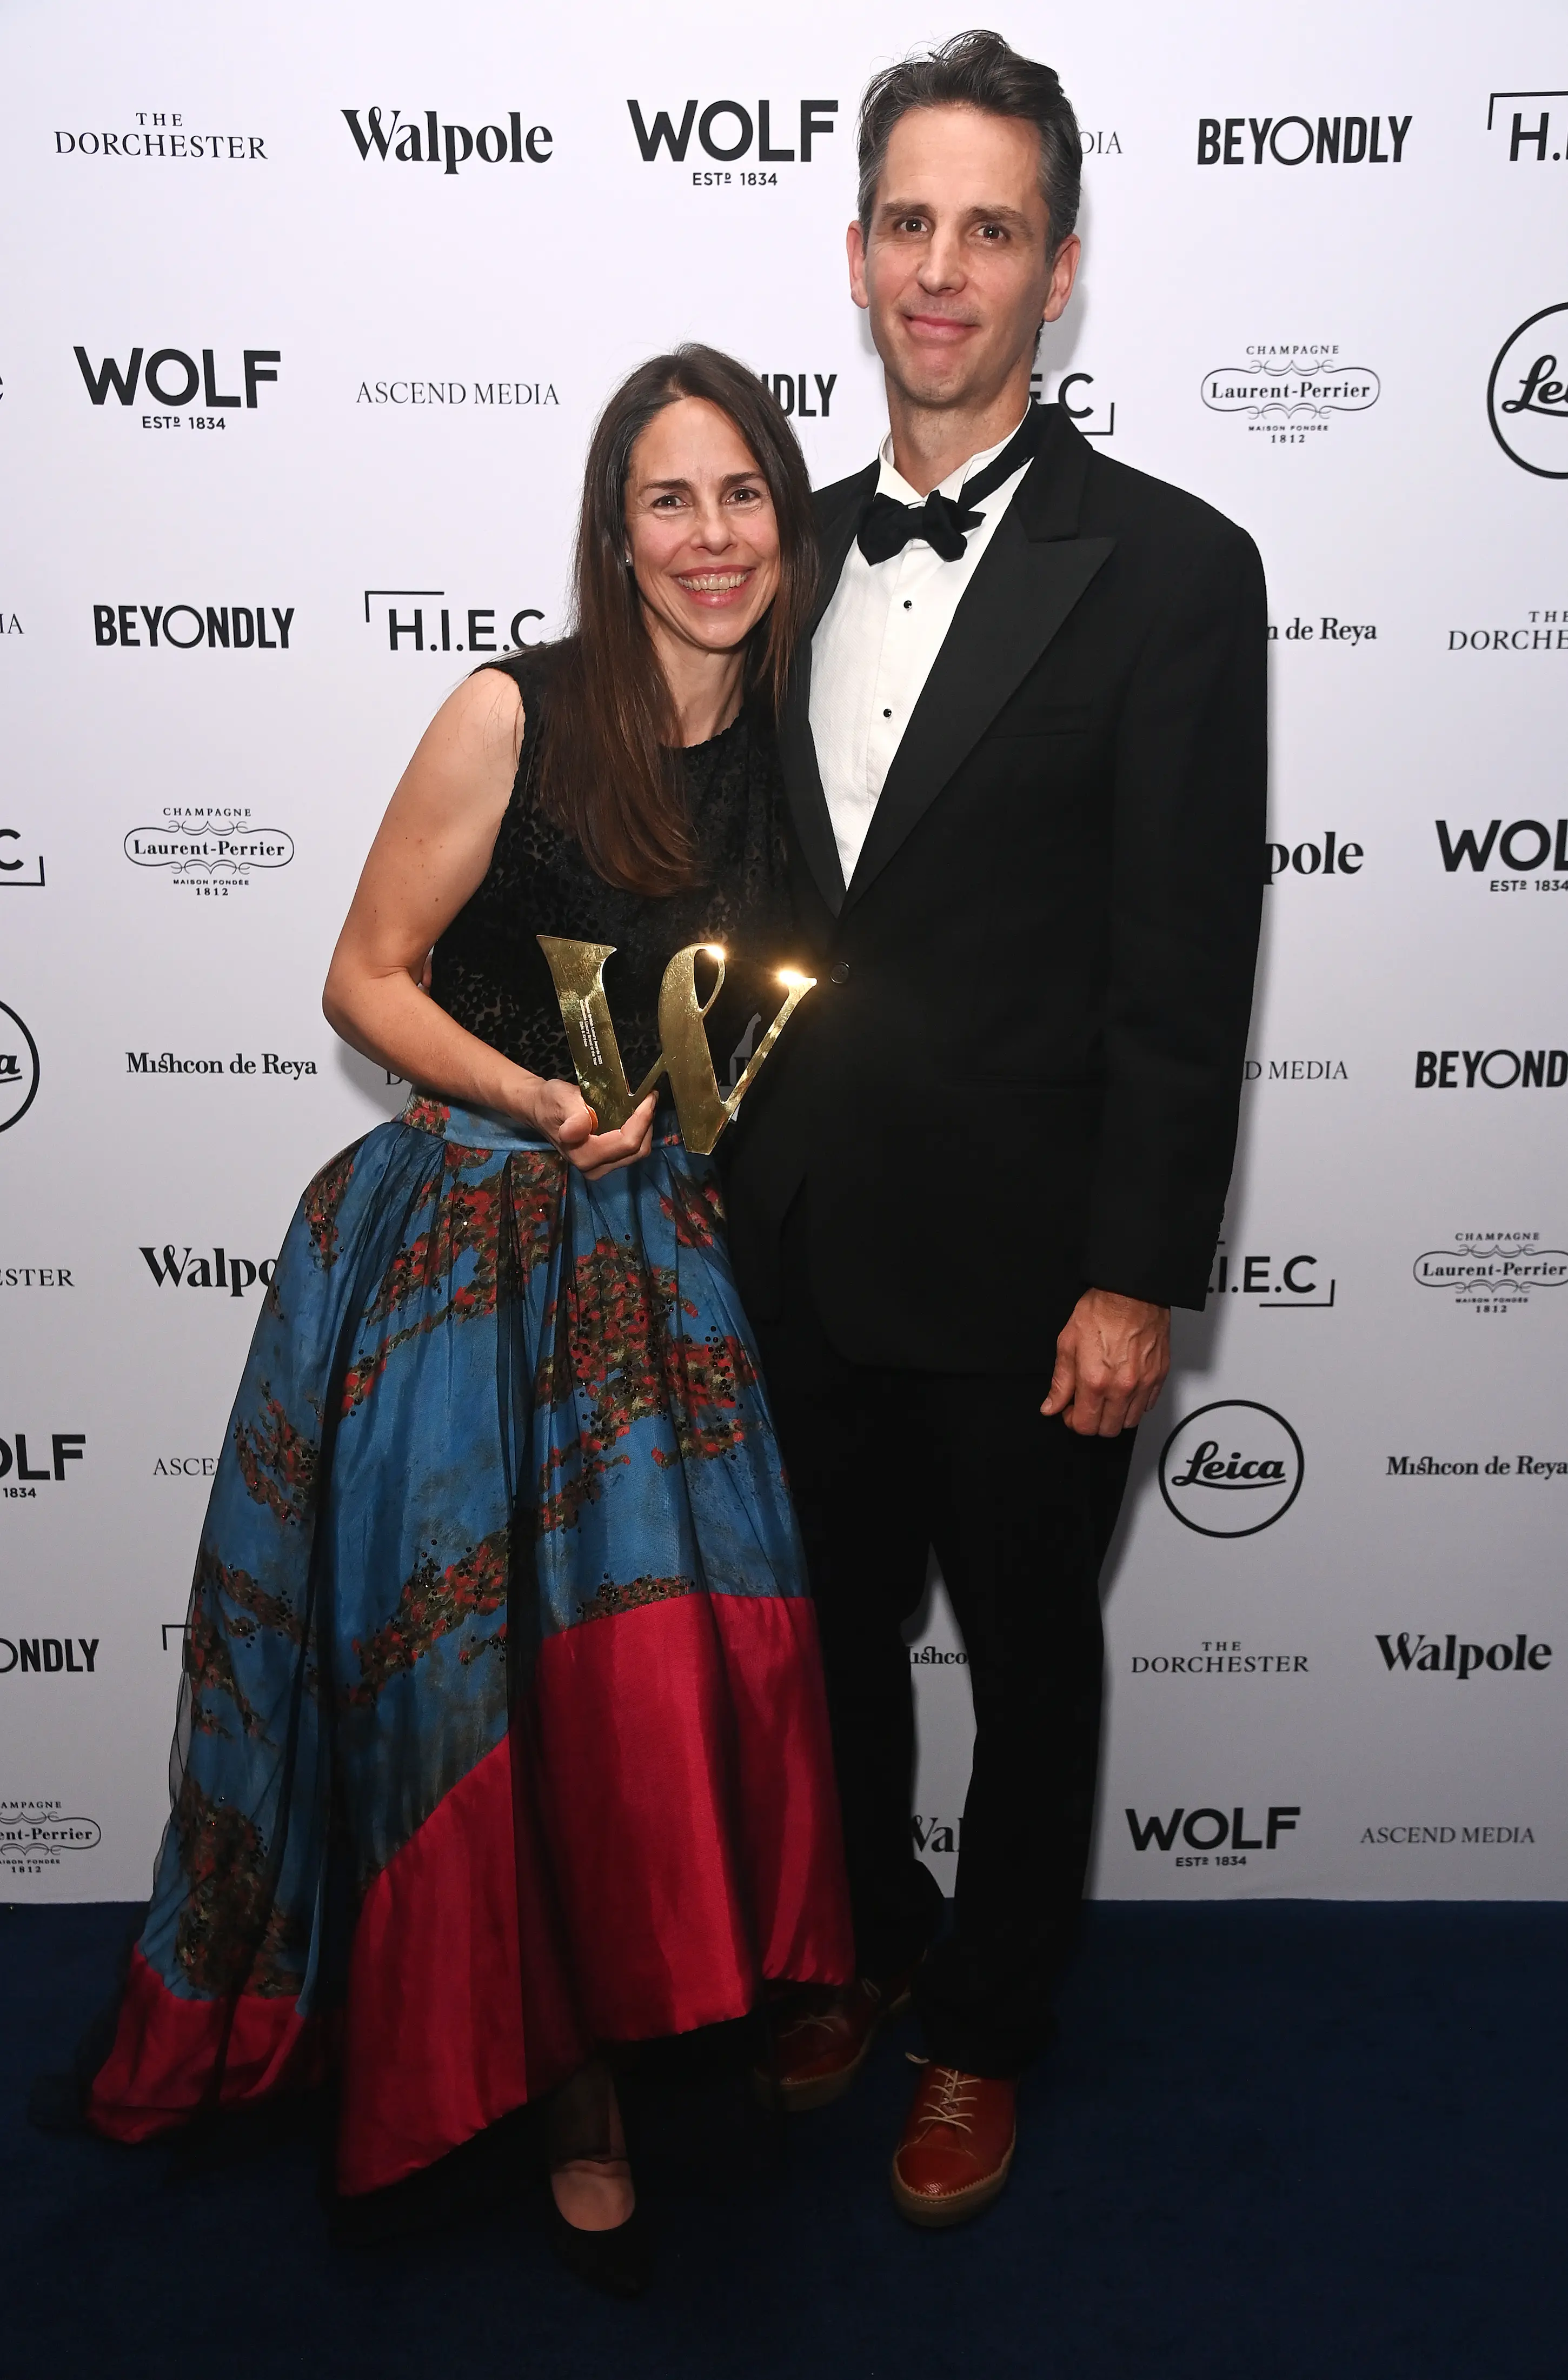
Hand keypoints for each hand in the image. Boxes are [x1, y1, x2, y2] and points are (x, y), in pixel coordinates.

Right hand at [528, 1080, 656, 1179]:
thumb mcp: (562, 1100)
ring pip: (637, 1152)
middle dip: (647, 1124)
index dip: (643, 1120)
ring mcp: (600, 1167)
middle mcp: (593, 1168)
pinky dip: (637, 1132)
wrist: (539, 1108)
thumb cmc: (551, 1102)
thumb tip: (575, 1132)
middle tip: (649, 1098)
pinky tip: (635, 1115)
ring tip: (644, 1105)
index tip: (649, 1096)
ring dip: (644, 1128)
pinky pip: (630, 1150)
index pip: (627, 1143)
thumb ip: (574, 1117)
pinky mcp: (604, 1162)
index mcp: (584, 1156)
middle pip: (636, 1150)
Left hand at [1042, 1288, 1169, 1436]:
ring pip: (1130, 1422)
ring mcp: (1143, 1384)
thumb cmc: (1101, 1311)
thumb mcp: (1067, 1344)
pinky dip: (1135, 1404)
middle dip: (1093, 1422)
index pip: (1085, 1426)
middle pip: (1108, 1430)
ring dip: (1115, 1416)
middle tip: (1086, 1404)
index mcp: (1095, 1381)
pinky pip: (1148, 1406)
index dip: (1073, 1422)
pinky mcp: (1159, 1376)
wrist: (1132, 1293)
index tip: (1070, 1410)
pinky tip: (1124, 1389)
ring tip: (1105, 1398)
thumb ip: (1060, 1382)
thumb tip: (1051, 1406)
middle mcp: (1122, 1388)